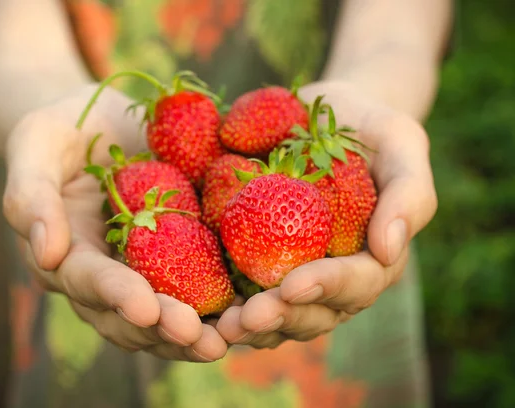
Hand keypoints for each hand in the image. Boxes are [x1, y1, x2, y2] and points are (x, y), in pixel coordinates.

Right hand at [3, 85, 226, 361]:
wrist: (101, 126)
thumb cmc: (62, 131)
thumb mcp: (37, 144)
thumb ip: (31, 194)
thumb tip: (44, 254)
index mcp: (67, 253)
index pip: (88, 280)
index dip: (115, 295)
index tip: (145, 307)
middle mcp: (105, 274)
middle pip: (128, 315)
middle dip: (162, 329)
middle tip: (198, 338)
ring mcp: (142, 271)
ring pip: (162, 317)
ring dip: (192, 335)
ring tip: (225, 341)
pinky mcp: (176, 258)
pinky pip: (195, 289)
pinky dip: (217, 307)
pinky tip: (247, 312)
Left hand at [217, 80, 437, 347]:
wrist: (322, 116)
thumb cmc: (369, 129)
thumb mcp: (400, 144)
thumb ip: (408, 194)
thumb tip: (390, 251)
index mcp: (373, 256)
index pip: (357, 283)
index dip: (326, 288)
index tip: (293, 286)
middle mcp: (335, 276)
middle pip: (313, 312)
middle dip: (280, 318)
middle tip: (246, 319)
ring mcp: (295, 273)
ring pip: (278, 315)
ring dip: (250, 325)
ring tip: (219, 326)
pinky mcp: (259, 260)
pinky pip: (244, 290)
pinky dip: (224, 302)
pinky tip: (199, 306)